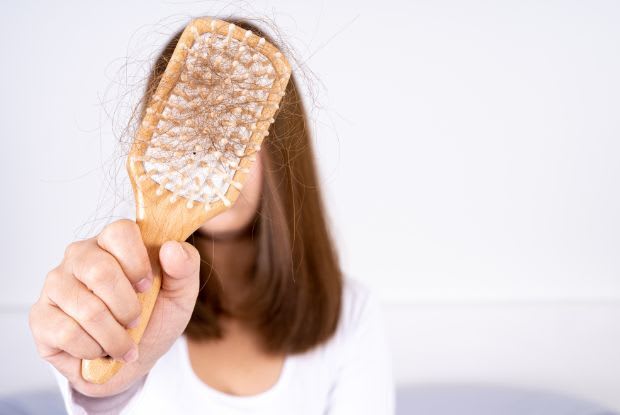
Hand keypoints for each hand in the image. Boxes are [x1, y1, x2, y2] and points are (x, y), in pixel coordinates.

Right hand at [29, 219, 200, 396]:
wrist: (133, 359)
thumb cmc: (155, 317)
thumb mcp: (181, 294)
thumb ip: (185, 266)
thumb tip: (171, 248)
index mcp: (114, 242)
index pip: (120, 232)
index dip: (137, 262)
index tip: (148, 286)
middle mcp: (80, 256)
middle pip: (100, 271)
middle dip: (127, 307)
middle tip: (136, 320)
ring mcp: (56, 284)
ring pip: (86, 308)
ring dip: (114, 336)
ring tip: (123, 343)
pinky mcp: (41, 316)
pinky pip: (67, 333)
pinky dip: (93, 349)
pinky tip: (99, 350)